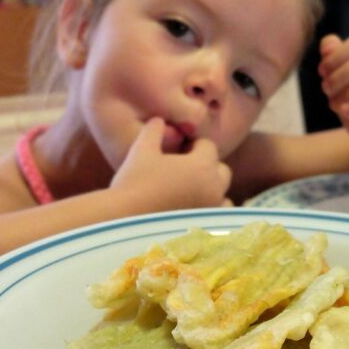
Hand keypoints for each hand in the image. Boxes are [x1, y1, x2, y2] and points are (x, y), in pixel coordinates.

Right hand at [111, 118, 231, 208]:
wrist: (124, 218)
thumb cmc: (133, 181)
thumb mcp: (142, 149)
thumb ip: (154, 130)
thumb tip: (159, 119)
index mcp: (201, 165)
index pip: (208, 146)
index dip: (193, 145)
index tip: (178, 151)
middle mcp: (213, 188)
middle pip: (221, 170)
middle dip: (207, 167)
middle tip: (185, 171)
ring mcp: (211, 210)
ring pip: (223, 195)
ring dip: (212, 190)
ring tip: (190, 193)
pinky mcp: (205, 228)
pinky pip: (218, 217)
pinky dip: (211, 211)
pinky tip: (192, 211)